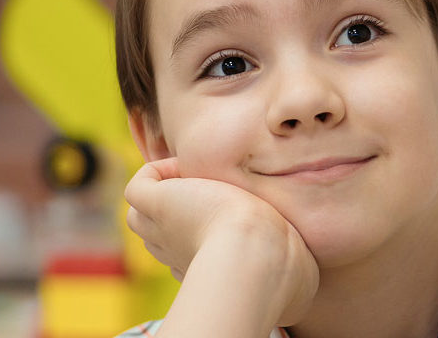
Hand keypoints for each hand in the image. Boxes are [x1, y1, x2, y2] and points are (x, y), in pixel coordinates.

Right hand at [124, 158, 318, 325]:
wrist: (259, 252)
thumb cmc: (281, 266)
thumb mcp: (299, 269)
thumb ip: (296, 263)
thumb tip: (298, 267)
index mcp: (207, 266)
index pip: (194, 251)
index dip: (210, 236)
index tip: (236, 221)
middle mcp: (178, 251)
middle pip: (163, 234)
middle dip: (185, 214)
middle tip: (215, 196)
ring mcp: (162, 229)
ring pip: (143, 215)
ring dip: (166, 194)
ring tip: (197, 180)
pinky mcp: (155, 203)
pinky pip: (138, 188)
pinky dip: (157, 172)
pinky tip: (186, 167)